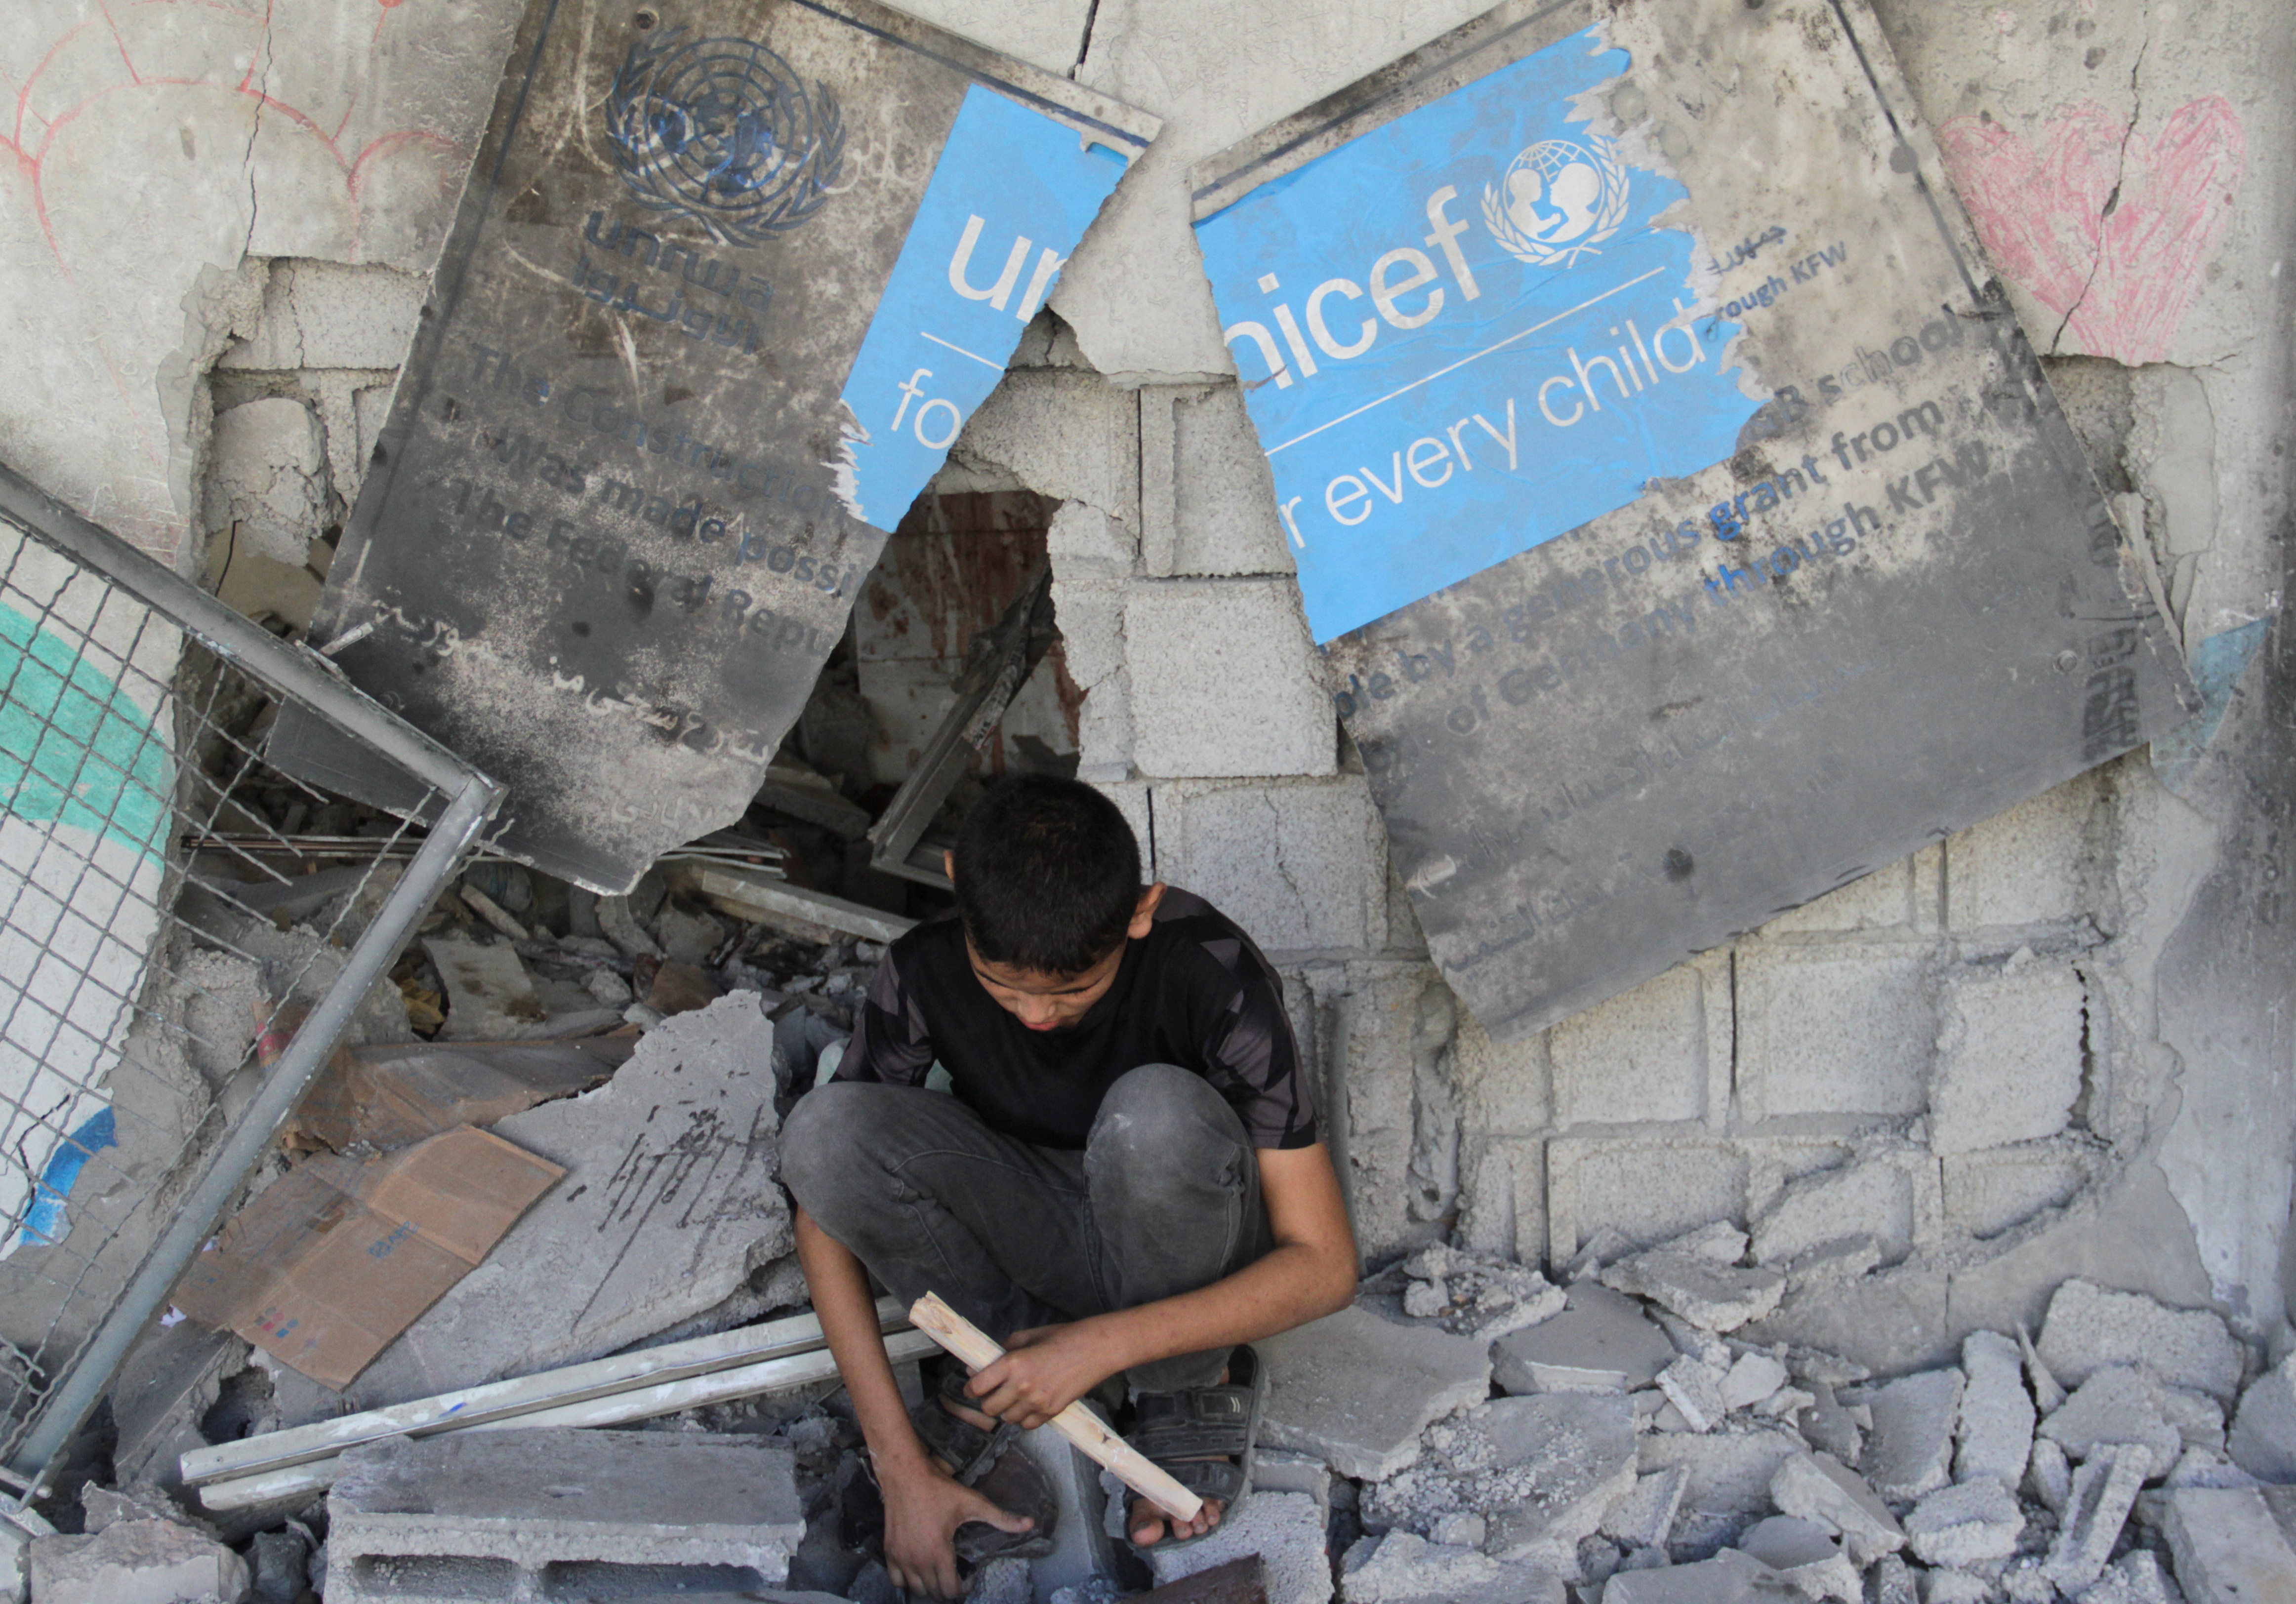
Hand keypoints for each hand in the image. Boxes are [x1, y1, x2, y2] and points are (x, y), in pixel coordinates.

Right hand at [876, 1450, 1034, 1600]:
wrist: (905, 1475)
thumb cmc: (939, 1489)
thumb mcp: (973, 1502)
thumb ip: (1001, 1517)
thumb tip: (1030, 1523)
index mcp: (938, 1553)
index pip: (950, 1590)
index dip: (963, 1589)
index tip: (969, 1577)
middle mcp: (918, 1561)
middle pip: (934, 1593)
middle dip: (948, 1589)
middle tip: (957, 1577)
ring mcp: (901, 1558)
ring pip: (916, 1589)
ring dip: (929, 1586)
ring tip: (940, 1573)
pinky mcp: (889, 1551)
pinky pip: (896, 1579)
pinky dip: (907, 1580)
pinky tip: (918, 1568)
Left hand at [964, 1322, 1120, 1429]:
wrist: (1095, 1349)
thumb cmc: (1062, 1337)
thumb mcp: (1027, 1336)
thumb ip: (1003, 1350)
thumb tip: (981, 1366)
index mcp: (1013, 1364)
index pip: (977, 1386)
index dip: (970, 1388)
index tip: (971, 1387)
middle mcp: (1022, 1386)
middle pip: (989, 1408)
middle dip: (986, 1401)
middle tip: (992, 1392)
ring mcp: (1037, 1402)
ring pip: (1006, 1419)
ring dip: (1005, 1410)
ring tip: (1011, 1399)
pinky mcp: (1051, 1412)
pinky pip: (1026, 1425)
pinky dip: (1023, 1418)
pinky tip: (1027, 1406)